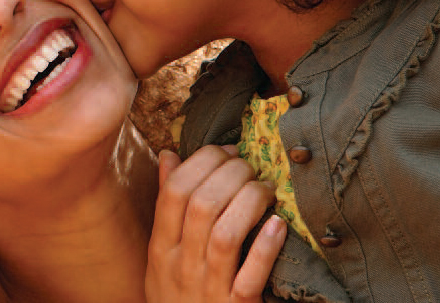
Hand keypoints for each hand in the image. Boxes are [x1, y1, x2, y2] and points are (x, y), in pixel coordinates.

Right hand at [145, 145, 286, 302]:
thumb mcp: (163, 254)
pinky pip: (252, 275)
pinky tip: (277, 225)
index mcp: (161, 249)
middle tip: (250, 167)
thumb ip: (166, 205)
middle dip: (231, 174)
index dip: (202, 161)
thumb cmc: (179, 296)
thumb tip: (168, 155)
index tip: (226, 151)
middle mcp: (181, 266)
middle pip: (202, 205)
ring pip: (226, 234)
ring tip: (265, 190)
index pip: (174, 191)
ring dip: (249, 202)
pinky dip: (265, 246)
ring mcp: (209, 289)